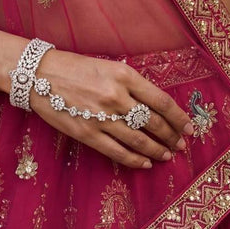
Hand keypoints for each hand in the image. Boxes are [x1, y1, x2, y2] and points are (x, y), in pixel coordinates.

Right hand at [29, 48, 193, 168]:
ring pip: (139, 140)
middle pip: (154, 123)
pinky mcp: (88, 133)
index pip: (161, 101)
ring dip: (157, 150)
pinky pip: (118, 152)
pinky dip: (135, 159)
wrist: (41, 75)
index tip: (189, 126)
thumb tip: (155, 105)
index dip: (179, 117)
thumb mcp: (108, 65)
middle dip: (171, 136)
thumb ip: (131, 83)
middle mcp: (117, 96)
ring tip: (166, 155)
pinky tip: (145, 162)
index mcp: (124, 75)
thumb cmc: (76, 67)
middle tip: (181, 144)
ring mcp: (102, 117)